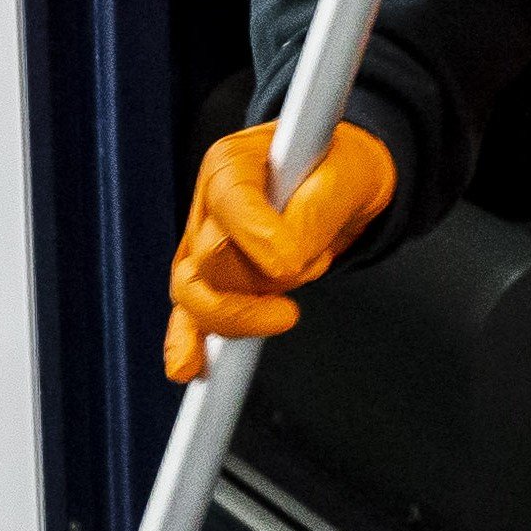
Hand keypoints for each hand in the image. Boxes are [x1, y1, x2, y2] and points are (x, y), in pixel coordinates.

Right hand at [164, 118, 395, 381]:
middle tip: (298, 283)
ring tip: (285, 313)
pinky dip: (188, 342)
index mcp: (232, 164)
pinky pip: (190, 317)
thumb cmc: (337, 168)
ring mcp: (202, 248)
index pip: (229, 201)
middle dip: (255, 280)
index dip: (255, 235)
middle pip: (209, 257)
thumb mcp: (343, 175)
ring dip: (240, 314)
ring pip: (195, 293)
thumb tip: (285, 261)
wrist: (340, 184)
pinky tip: (187, 367)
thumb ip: (314, 211)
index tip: (289, 263)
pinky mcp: (210, 284)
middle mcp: (207, 206)